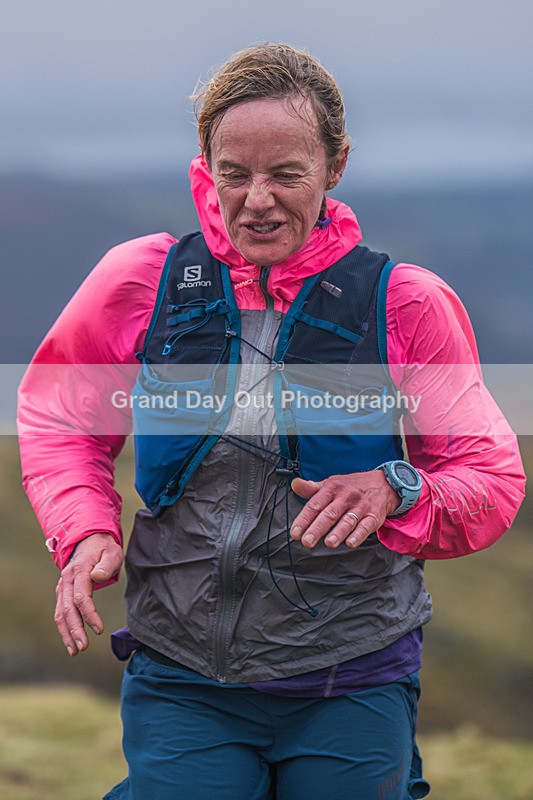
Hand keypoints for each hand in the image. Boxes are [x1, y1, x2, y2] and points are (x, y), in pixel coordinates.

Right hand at [54, 532, 122, 656]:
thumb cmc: (104, 548)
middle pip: (68, 609)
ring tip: (75, 651)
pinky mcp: (63, 592)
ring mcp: (62, 587)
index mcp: (79, 571)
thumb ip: (106, 564)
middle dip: (75, 630)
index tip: (99, 629)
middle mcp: (66, 580)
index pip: (81, 597)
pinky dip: (64, 628)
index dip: (89, 614)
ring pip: (61, 613)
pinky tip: (70, 641)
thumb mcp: (112, 552)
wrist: (89, 541)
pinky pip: (61, 612)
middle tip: (83, 647)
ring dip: (67, 633)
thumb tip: (97, 577)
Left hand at [290, 471, 399, 549]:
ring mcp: (360, 506)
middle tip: (307, 541)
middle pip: (330, 514)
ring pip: (347, 520)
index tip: (295, 532)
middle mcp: (346, 497)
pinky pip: (366, 526)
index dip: (304, 519)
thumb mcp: (331, 484)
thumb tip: (294, 485)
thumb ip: (311, 488)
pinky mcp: (374, 516)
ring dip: (338, 532)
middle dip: (317, 528)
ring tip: (329, 543)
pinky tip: (351, 543)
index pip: (315, 504)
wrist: (382, 483)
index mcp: (332, 488)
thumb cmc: (351, 487)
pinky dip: (359, 535)